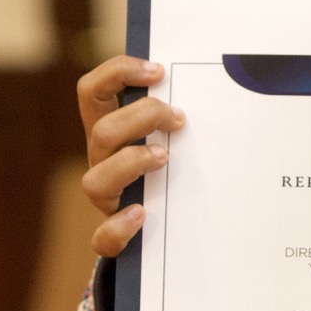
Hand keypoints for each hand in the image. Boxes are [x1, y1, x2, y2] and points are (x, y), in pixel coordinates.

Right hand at [76, 55, 184, 256]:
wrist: (167, 227)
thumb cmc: (172, 170)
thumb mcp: (168, 137)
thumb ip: (176, 115)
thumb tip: (218, 82)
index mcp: (108, 132)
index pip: (92, 91)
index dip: (117, 73)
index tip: (157, 72)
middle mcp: (102, 162)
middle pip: (102, 131)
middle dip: (144, 117)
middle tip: (180, 120)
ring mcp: (106, 199)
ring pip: (95, 181)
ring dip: (131, 163)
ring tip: (164, 159)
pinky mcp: (113, 236)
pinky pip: (102, 238)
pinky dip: (119, 226)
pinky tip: (142, 215)